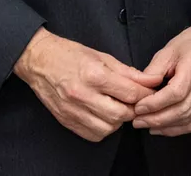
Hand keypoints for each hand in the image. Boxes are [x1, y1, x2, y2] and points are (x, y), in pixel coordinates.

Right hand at [14, 28, 163, 141]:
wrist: (39, 62)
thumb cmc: (71, 55)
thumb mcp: (103, 56)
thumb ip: (128, 72)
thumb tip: (151, 80)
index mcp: (94, 75)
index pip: (130, 93)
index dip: (146, 93)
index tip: (151, 91)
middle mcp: (83, 95)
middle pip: (121, 114)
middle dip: (134, 108)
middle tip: (135, 100)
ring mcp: (73, 111)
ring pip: (108, 128)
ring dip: (119, 120)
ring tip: (118, 107)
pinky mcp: (66, 121)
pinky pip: (93, 135)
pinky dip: (104, 128)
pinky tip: (104, 115)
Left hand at [132, 16, 190, 136]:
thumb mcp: (169, 50)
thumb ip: (153, 70)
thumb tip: (140, 90)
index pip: (176, 93)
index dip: (155, 104)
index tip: (138, 107)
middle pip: (182, 110)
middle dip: (156, 119)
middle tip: (137, 121)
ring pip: (188, 120)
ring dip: (165, 127)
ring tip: (146, 125)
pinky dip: (177, 129)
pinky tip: (162, 128)